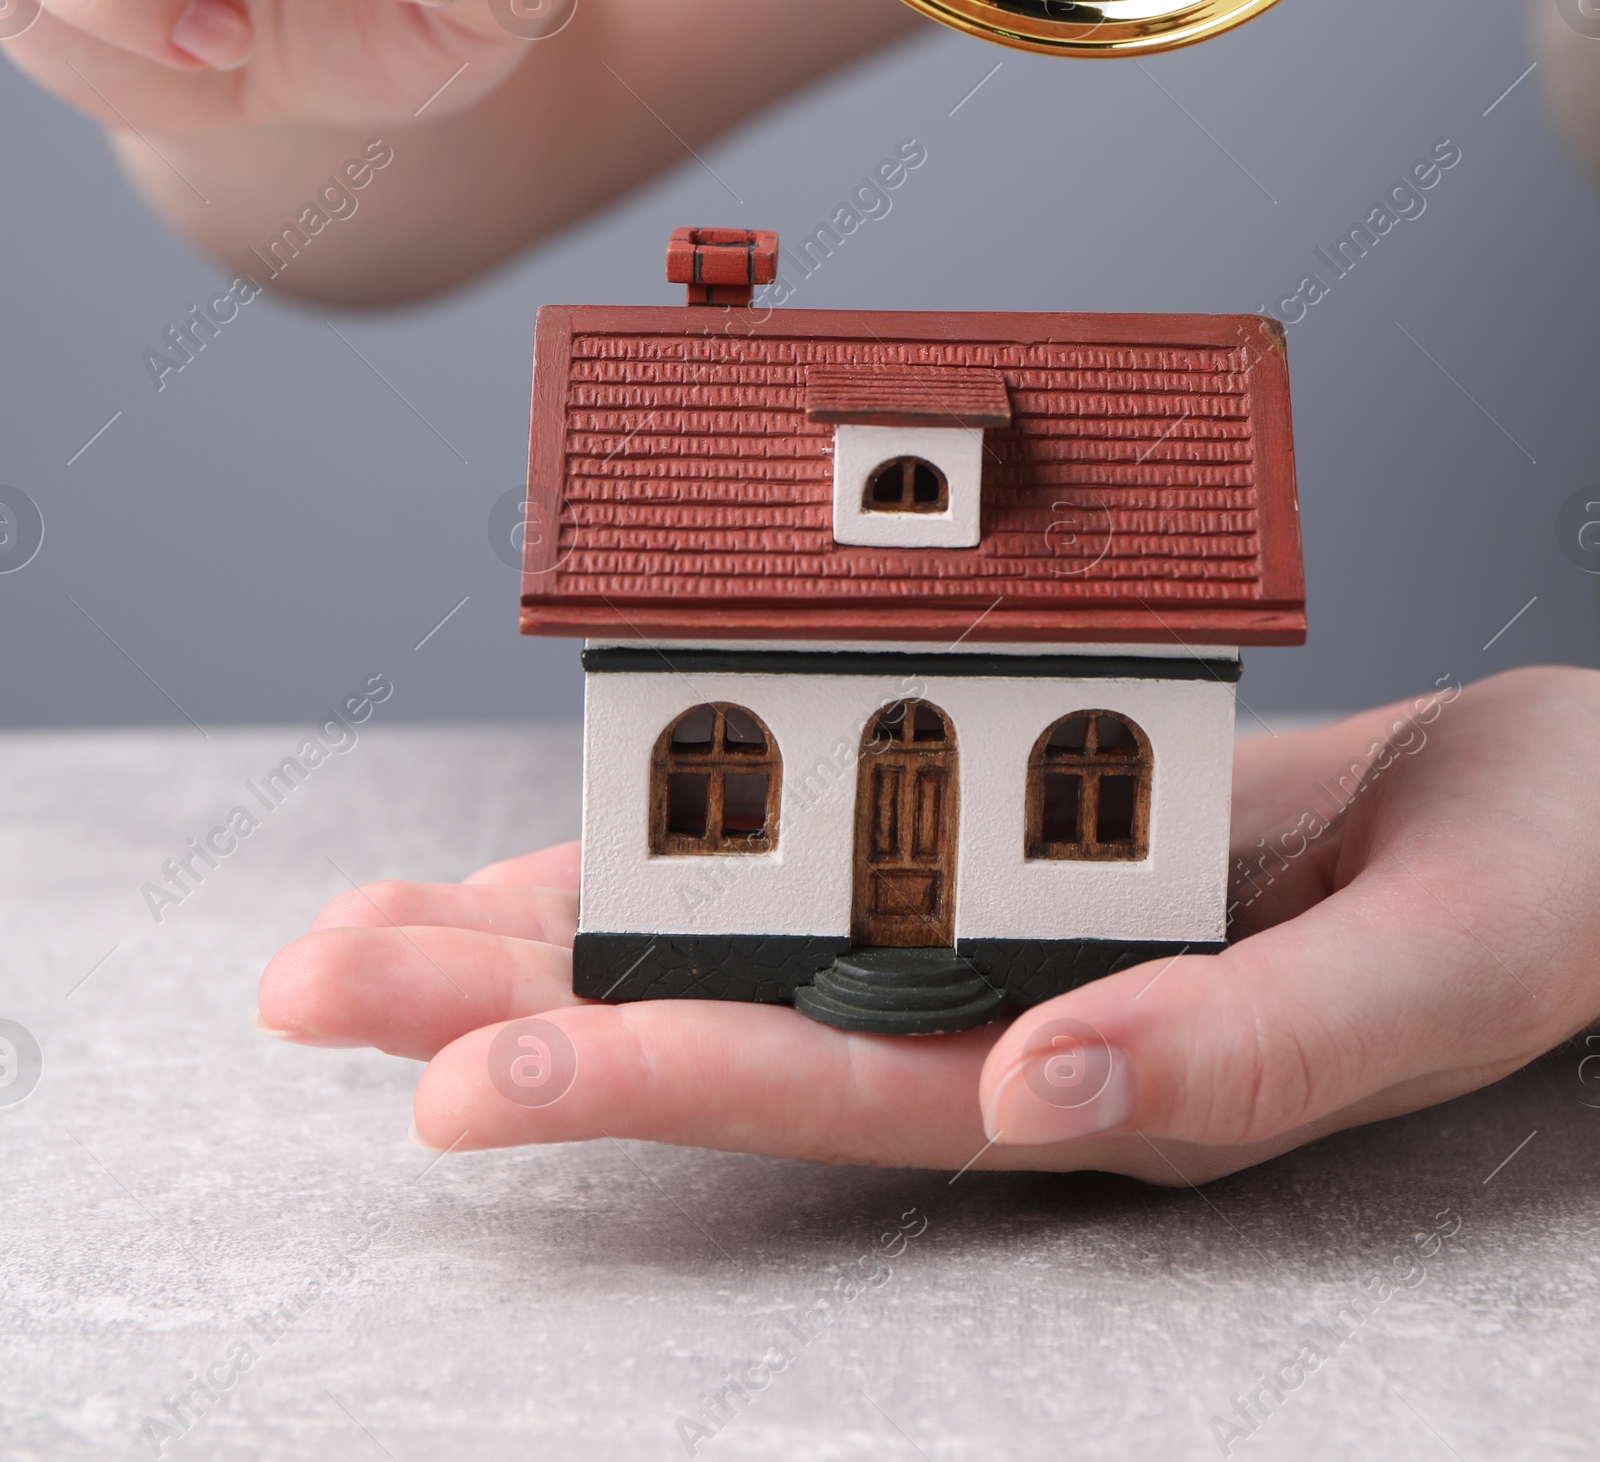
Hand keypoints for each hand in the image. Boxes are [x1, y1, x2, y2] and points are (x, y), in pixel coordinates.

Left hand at [255, 665, 1599, 1180]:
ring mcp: (1011, 924)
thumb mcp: (1438, 974)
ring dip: (560, 923)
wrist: (1579, 819)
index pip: (840, 1092)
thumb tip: (1041, 1094)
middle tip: (315, 986)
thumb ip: (1252, 1046)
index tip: (465, 1082)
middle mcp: (1020, 1016)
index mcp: (1103, 1076)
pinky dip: (697, 830)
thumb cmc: (1542, 896)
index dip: (653, 1075)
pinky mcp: (1020, 829)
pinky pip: (832, 837)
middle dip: (522, 1005)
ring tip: (368, 930)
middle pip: (739, 1019)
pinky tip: (568, 843)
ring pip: (754, 931)